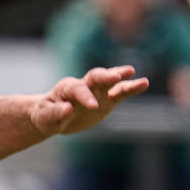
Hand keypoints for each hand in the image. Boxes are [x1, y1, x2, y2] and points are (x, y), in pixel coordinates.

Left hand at [30, 66, 149, 136]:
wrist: (54, 116)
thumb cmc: (45, 116)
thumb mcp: (45, 117)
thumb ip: (55, 113)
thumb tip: (68, 109)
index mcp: (66, 88)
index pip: (77, 89)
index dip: (85, 96)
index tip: (93, 107)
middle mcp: (84, 85)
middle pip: (95, 76)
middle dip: (105, 76)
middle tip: (116, 77)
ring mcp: (97, 91)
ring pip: (110, 81)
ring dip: (120, 76)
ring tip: (132, 72)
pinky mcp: (107, 99)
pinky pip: (121, 92)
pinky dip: (131, 87)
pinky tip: (144, 83)